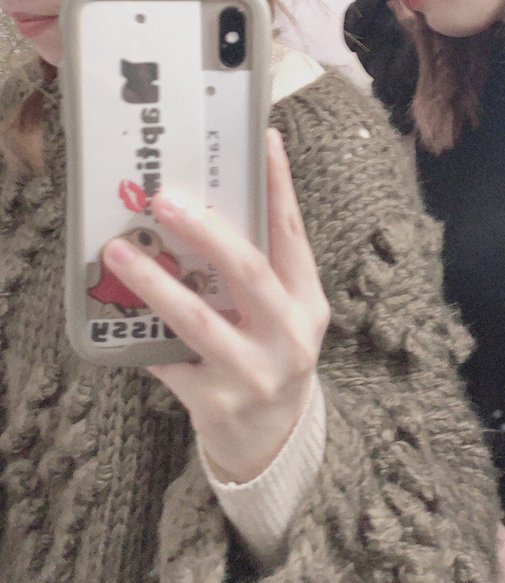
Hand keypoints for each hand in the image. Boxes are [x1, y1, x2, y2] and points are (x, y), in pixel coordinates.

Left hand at [103, 128, 330, 483]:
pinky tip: (119, 313)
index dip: (280, 186)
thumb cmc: (271, 357)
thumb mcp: (283, 315)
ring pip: (196, 318)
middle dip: (204, 230)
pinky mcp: (216, 402)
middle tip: (162, 202)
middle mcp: (289, 337)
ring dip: (152, 281)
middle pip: (247, 271)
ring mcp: (253, 373)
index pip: (294, 234)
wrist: (272, 443)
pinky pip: (168, 358)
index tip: (265, 140)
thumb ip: (260, 272)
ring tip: (117, 252)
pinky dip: (143, 335)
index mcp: (309, 303)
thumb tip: (205, 205)